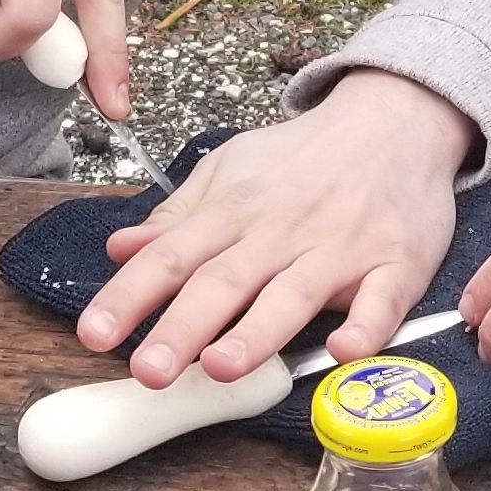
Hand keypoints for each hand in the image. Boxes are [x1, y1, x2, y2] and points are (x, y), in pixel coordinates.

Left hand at [79, 70, 472, 388]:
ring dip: (257, 332)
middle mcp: (282, 232)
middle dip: (183, 327)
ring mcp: (340, 250)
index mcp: (235, 211)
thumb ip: (178, 217)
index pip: (172, 256)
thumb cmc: (305, 158)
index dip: (130, 295)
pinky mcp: (395, 265)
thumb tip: (120, 250)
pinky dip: (364, 327)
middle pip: (224, 282)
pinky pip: (381, 301)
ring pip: (293, 296)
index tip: (94, 333)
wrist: (396, 119)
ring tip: (220, 369)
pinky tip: (343, 351)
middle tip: (147, 370)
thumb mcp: (231, 170)